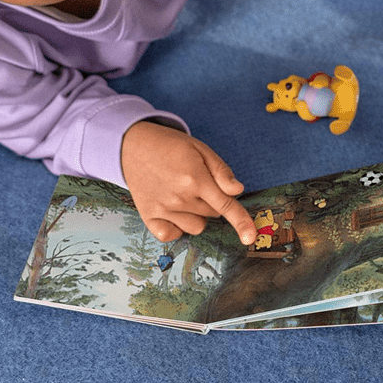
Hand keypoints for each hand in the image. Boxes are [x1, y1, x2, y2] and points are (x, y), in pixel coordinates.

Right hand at [120, 121, 256, 244]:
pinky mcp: (149, 217)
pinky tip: (172, 208)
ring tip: (183, 192)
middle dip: (213, 201)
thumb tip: (237, 191)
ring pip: (197, 226)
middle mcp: (179, 197)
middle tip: (198, 182)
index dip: (241, 222)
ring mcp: (163, 209)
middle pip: (213, 214)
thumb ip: (221, 171)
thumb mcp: (200, 149)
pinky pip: (173, 235)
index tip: (250, 238)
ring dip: (197, 214)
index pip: (225, 205)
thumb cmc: (171, 146)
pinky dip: (177, 226)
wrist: (133, 145)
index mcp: (195, 178)